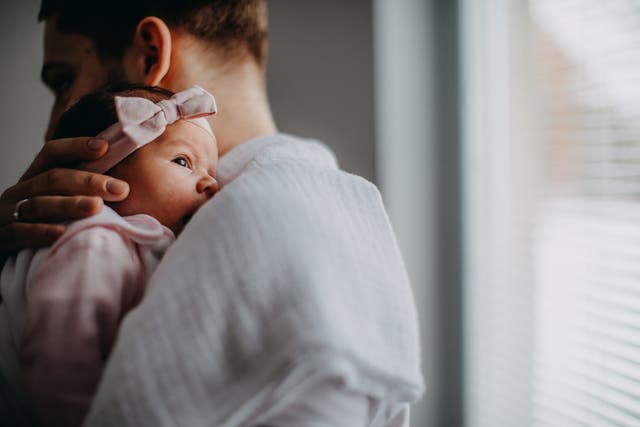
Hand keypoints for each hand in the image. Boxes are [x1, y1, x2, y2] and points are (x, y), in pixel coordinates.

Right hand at [0, 137, 129, 259]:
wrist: (1, 257)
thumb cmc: (40, 231)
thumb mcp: (58, 208)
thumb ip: (81, 195)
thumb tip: (123, 188)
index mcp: (33, 180)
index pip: (52, 153)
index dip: (76, 146)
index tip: (105, 146)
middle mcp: (19, 192)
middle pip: (52, 178)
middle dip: (88, 181)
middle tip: (120, 189)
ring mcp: (6, 214)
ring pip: (38, 204)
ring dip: (69, 204)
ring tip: (96, 207)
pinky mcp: (0, 239)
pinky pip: (19, 232)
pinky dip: (41, 232)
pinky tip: (62, 233)